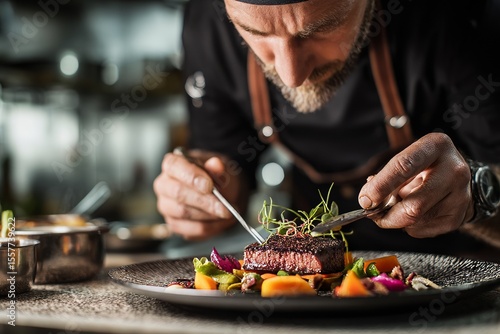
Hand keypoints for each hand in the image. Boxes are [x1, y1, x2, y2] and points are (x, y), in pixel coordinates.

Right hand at [153, 149, 242, 239]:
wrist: (223, 193)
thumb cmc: (217, 178)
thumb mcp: (221, 168)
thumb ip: (218, 168)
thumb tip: (216, 164)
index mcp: (172, 164)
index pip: (174, 166)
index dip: (191, 176)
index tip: (209, 186)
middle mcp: (164, 185)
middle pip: (178, 193)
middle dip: (204, 201)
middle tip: (224, 207)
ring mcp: (166, 206)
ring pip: (184, 213)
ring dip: (209, 215)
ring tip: (227, 213)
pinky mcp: (174, 224)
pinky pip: (189, 230)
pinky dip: (209, 228)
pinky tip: (221, 222)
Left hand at [358, 133, 474, 237]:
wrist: (458, 176)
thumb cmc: (425, 164)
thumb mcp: (408, 158)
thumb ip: (386, 175)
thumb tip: (367, 198)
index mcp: (435, 146)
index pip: (404, 167)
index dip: (380, 186)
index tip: (365, 200)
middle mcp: (454, 170)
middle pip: (414, 205)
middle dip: (387, 215)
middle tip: (373, 213)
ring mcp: (460, 196)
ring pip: (416, 221)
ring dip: (397, 219)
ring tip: (398, 205)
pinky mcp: (457, 217)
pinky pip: (421, 229)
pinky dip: (408, 225)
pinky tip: (414, 211)